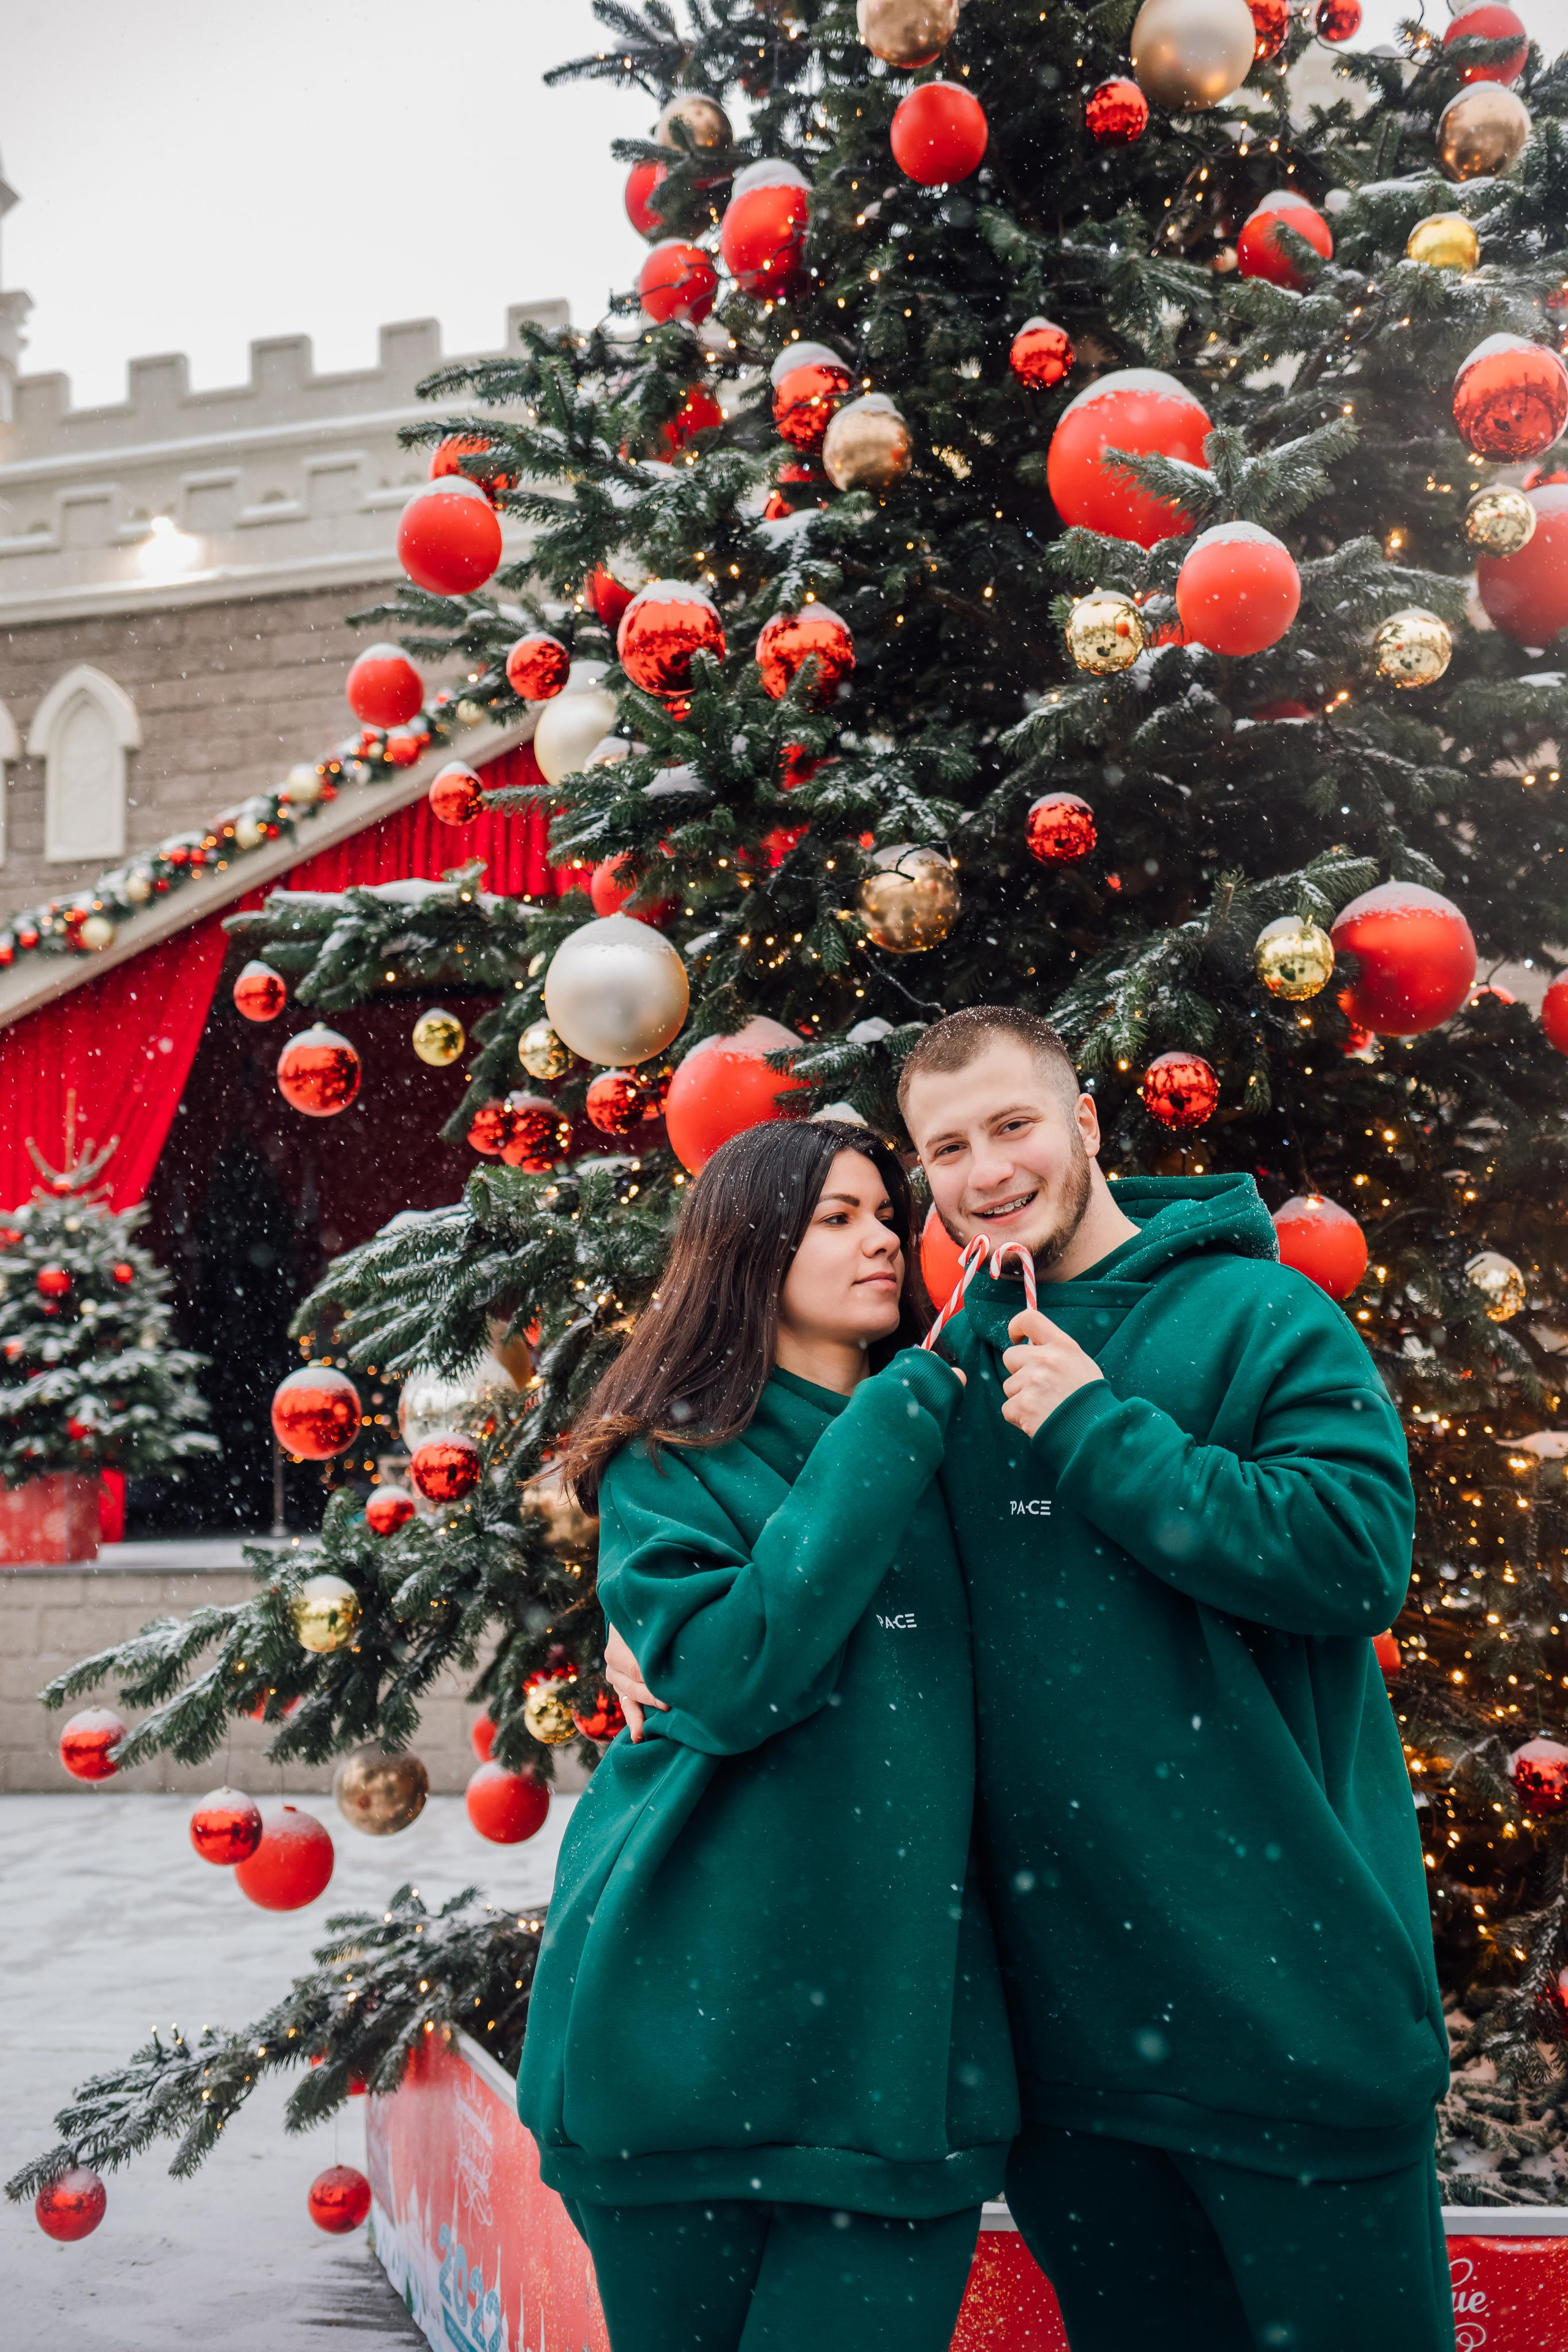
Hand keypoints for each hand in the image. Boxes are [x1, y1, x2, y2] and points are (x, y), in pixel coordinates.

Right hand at [604, 1624, 667, 1743]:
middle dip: (652, 1696)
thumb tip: (670, 1628)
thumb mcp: (644, 1621)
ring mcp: (617, 1681)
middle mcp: (613, 1667)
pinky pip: (628, 1708)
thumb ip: (652, 1628)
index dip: (652, 1677)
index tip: (669, 1685)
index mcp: (616, 1650)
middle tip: (669, 1704)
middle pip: (634, 1685)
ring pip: (630, 1700)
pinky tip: (638, 1736)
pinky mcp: (624, 1691)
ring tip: (646, 1731)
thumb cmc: (645, 1619)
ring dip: (641, 1715)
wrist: (633, 1621)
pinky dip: (634, 1722)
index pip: (635, 1668)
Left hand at [1000, 1309, 1101, 1439]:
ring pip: (1009, 1385)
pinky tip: (1038, 1419)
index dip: (1016, 1326)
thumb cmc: (1089, 1398)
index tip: (1015, 1337)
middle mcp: (1045, 1360)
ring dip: (1021, 1397)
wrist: (1094, 1431)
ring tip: (1044, 1406)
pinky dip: (1019, 1416)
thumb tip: (1033, 1344)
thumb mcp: (1081, 1364)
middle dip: (1019, 1371)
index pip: (1030, 1319)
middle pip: (1010, 1356)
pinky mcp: (1023, 1405)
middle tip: (1039, 1387)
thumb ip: (1057, 1351)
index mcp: (1062, 1346)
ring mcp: (1032, 1382)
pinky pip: (1008, 1408)